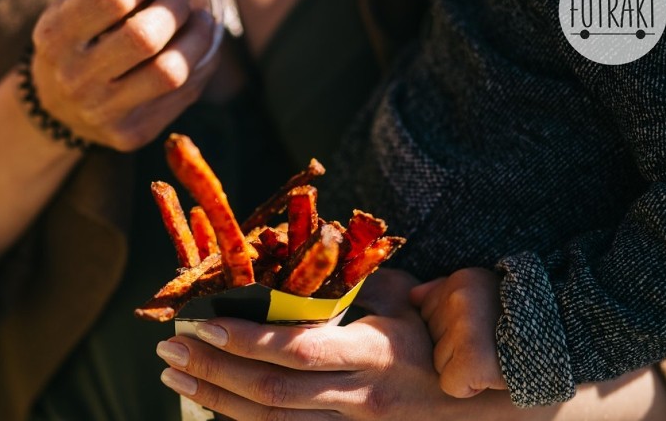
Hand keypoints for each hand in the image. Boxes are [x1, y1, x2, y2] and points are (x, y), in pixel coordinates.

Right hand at [31, 0, 218, 151]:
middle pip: (144, 36)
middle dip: (174, 7)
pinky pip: (182, 96)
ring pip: (170, 72)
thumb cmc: (76, 34)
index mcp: (53, 35)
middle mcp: (73, 78)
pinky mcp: (130, 135)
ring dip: (198, 39)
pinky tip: (199, 49)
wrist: (58, 108)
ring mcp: (102, 112)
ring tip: (203, 20)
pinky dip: (201, 66)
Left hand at [155, 270, 462, 419]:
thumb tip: (308, 260)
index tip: (202, 322)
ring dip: (218, 403)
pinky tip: (217, 410)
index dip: (243, 340)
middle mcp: (360, 398)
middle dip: (213, 372)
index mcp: (373, 352)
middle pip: (271, 394)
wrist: (496, 403)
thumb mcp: (410, 297)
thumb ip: (356, 283)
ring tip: (178, 379)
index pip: (294, 348)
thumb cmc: (448, 337)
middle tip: (169, 352)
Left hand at [409, 268, 507, 397]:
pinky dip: (468, 387)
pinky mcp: (474, 358)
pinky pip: (450, 384)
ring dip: (461, 367)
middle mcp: (461, 299)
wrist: (567, 338)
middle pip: (430, 338)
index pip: (425, 313)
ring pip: (438, 362)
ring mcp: (466, 327)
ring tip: (495, 355)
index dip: (450, 329)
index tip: (481, 327)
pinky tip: (492, 374)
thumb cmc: (520, 320)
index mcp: (462, 280)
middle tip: (490, 342)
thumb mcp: (484, 291)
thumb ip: (443, 291)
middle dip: (454, 347)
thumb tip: (412, 297)